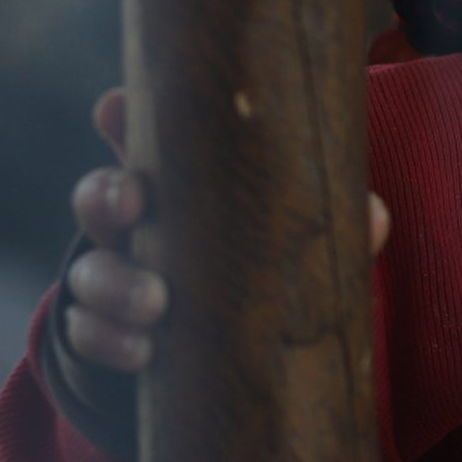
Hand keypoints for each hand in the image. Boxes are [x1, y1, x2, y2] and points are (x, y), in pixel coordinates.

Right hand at [60, 86, 390, 371]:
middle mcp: (138, 225)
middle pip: (98, 194)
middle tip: (133, 205)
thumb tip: (375, 217)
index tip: (116, 108)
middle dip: (106, 193)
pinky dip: (107, 339)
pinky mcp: (107, 331)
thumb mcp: (302, 246)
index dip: (121, 116)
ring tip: (156, 304)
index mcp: (181, 186)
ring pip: (87, 268)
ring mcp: (114, 277)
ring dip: (113, 282)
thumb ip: (337, 229)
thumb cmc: (270, 270)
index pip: (140, 137)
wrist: (232, 352)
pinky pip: (86, 330)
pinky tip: (143, 351)